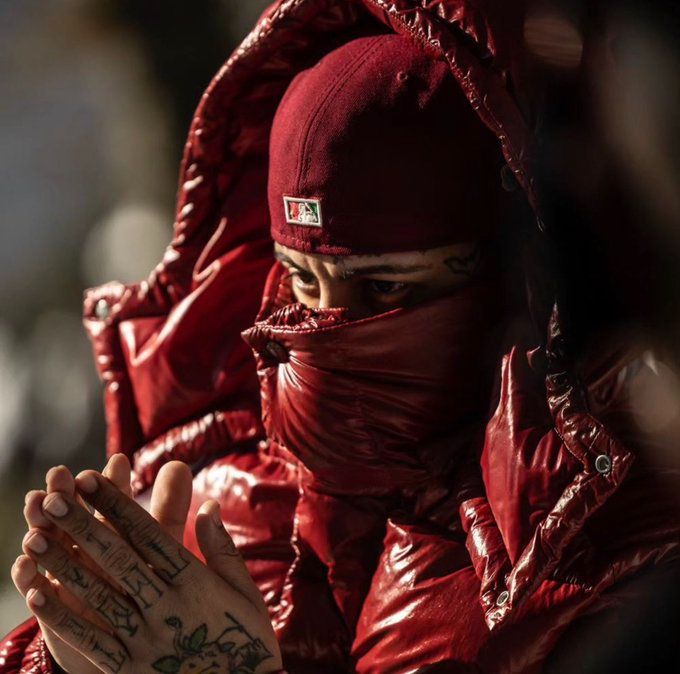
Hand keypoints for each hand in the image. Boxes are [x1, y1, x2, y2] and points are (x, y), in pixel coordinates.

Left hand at [13, 458, 281, 673]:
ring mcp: (146, 640)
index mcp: (196, 584)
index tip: (93, 480)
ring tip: (34, 537)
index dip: (119, 507)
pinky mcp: (129, 668)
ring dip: (64, 565)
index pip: (151, 537)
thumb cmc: (245, 640)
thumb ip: (223, 549)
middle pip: (119, 560)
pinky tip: (38, 595)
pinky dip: (62, 618)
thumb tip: (209, 505)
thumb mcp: (245, 592)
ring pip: (99, 595)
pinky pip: (91, 641)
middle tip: (54, 497)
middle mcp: (168, 608)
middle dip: (84, 526)